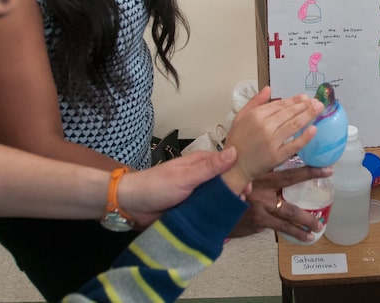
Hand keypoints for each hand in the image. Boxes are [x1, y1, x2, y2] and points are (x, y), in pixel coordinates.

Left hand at [117, 147, 237, 227]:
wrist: (131, 205)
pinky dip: (214, 218)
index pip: (228, 165)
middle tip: (240, 205)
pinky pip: (208, 213)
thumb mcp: (185, 176)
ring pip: (218, 200)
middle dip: (235, 194)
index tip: (248, 187)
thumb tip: (235, 152)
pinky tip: (222, 227)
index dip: (240, 174)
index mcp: (201, 163)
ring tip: (232, 217)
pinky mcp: (192, 209)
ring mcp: (197, 194)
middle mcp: (202, 177)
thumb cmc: (156, 185)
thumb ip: (209, 167)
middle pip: (225, 184)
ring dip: (225, 208)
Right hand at [221, 86, 320, 191]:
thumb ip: (255, 102)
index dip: (294, 100)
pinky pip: (294, 145)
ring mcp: (272, 141)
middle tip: (318, 102)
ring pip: (294, 125)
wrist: (234, 166)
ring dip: (308, 115)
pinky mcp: (277, 156)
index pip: (280, 105)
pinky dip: (305, 137)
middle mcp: (264, 127)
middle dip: (305, 106)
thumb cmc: (237, 142)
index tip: (305, 97)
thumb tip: (268, 89)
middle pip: (289, 113)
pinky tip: (314, 130)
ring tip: (319, 109)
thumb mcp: (240, 117)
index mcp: (256, 115)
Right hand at [229, 166, 332, 241]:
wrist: (212, 208)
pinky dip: (294, 232)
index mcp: (260, 173)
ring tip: (318, 226)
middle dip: (310, 179)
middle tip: (329, 179)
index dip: (309, 169)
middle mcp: (261, 187)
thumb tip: (282, 165)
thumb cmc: (230, 190)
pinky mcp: (258, 221)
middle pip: (290, 184)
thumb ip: (260, 171)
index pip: (288, 169)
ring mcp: (259, 205)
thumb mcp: (244, 175)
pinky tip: (305, 236)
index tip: (327, 168)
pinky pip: (280, 228)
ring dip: (305, 220)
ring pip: (288, 213)